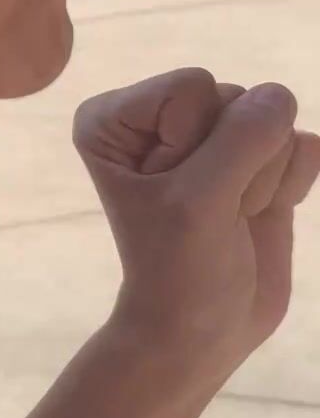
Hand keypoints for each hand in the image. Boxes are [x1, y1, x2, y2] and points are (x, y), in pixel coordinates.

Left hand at [73, 68, 319, 381]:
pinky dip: (291, 184)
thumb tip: (280, 96)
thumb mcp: (199, 202)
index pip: (193, 86)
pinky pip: (302, 144)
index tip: (173, 194)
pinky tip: (258, 213)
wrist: (204, 331)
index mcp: (116, 117)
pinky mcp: (257, 158)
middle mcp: (160, 116)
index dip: (197, 145)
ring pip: (274, 119)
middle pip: (237, 98)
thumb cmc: (179, 269)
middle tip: (208, 213)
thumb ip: (241, 139)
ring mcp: (212, 135)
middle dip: (236, 165)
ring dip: (262, 180)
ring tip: (229, 216)